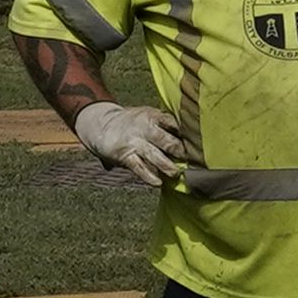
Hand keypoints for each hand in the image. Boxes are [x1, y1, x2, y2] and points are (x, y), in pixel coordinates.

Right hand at [74, 99, 193, 186]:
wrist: (101, 124)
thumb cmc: (133, 123)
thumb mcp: (147, 116)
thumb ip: (164, 124)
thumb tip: (189, 135)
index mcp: (153, 115)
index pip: (171, 122)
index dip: (184, 132)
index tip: (197, 141)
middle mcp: (144, 128)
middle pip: (165, 139)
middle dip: (178, 150)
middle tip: (190, 159)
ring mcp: (134, 142)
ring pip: (154, 155)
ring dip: (167, 166)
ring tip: (176, 173)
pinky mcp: (125, 156)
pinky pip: (139, 168)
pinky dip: (149, 176)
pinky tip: (158, 182)